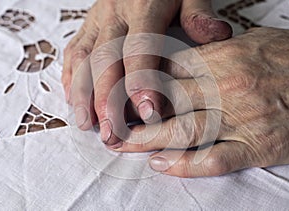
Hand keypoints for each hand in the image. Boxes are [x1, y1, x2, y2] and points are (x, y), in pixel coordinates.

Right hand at [61, 0, 231, 145]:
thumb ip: (198, 14)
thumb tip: (217, 35)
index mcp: (144, 7)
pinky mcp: (87, 24)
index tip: (147, 112)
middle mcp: (115, 14)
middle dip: (106, 100)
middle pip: (106, 60)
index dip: (141, 81)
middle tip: (111, 132)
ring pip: (83, 58)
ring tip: (86, 124)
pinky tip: (72, 97)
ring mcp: (97, 19)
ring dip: (83, 93)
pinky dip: (70, 75)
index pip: (140, 48)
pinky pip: (73, 49)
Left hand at [113, 27, 288, 177]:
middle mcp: (227, 87)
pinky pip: (213, 160)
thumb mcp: (251, 42)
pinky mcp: (257, 147)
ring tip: (122, 145)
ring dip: (146, 141)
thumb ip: (215, 51)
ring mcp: (241, 119)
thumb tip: (182, 58)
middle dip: (132, 112)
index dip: (139, 80)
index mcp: (223, 58)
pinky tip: (162, 165)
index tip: (120, 91)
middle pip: (165, 100)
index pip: (166, 67)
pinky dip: (185, 165)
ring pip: (182, 131)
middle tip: (109, 123)